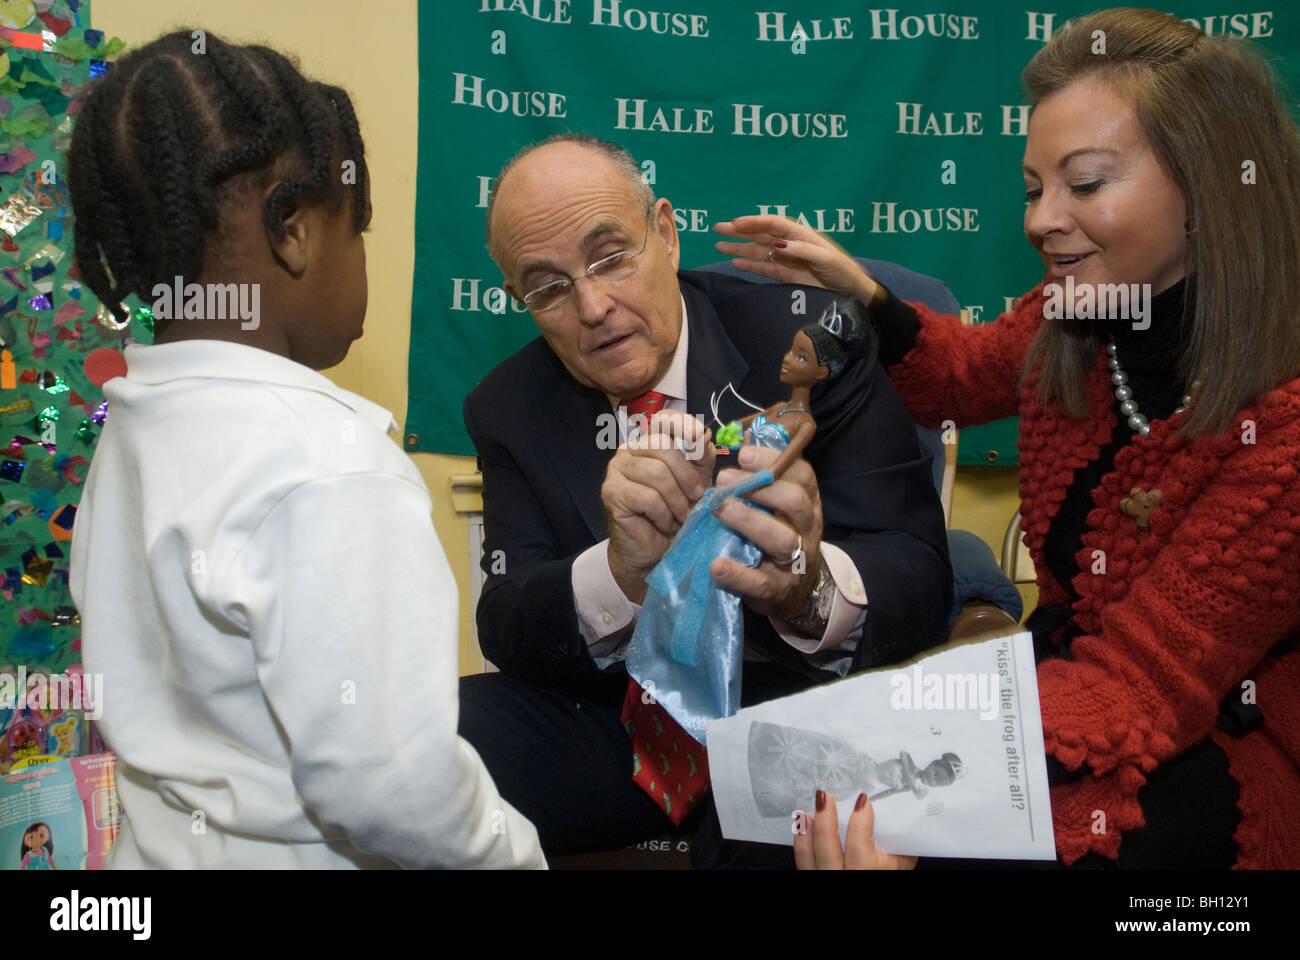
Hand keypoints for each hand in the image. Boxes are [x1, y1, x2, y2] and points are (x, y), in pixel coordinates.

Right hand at [603, 411, 714, 602]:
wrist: (654, 551)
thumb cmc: (675, 514)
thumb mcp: (696, 483)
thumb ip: (701, 458)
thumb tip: (705, 435)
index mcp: (650, 442)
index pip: (663, 420)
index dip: (682, 423)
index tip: (699, 435)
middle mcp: (629, 450)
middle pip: (663, 447)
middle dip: (687, 476)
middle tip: (696, 500)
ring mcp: (616, 470)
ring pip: (655, 472)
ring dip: (676, 499)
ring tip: (681, 517)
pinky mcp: (611, 493)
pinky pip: (646, 497)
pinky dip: (663, 514)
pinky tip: (664, 524)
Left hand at [710, 444, 820, 622]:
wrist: (794, 589)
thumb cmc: (777, 533)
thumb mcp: (777, 503)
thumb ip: (765, 474)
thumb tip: (746, 435)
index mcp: (808, 502)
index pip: (802, 475)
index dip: (774, 461)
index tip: (744, 454)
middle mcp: (807, 528)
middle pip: (795, 502)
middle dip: (760, 487)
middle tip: (723, 479)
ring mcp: (796, 560)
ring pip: (781, 539)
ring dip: (749, 521)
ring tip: (718, 508)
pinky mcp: (777, 589)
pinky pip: (761, 582)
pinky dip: (738, 574)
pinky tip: (717, 565)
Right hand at [713, 214, 877, 301]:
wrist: (852, 292)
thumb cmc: (843, 271)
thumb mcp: (827, 259)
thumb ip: (804, 250)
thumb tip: (779, 244)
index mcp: (801, 234)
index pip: (773, 224)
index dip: (754, 222)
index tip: (735, 223)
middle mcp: (790, 244)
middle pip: (761, 234)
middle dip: (739, 231)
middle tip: (717, 228)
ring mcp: (786, 259)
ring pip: (758, 250)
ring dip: (739, 247)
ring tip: (719, 245)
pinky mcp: (786, 275)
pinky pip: (763, 267)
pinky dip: (749, 264)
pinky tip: (735, 262)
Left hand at [794, 791, 917, 869]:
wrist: (867, 885)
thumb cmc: (886, 872)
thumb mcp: (901, 863)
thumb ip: (901, 842)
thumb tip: (902, 808)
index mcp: (868, 875)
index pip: (861, 857)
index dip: (860, 828)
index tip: (863, 801)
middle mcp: (844, 879)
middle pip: (828, 855)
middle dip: (825, 823)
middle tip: (825, 797)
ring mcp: (824, 878)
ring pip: (808, 859)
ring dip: (806, 831)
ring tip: (807, 809)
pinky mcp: (812, 875)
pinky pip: (802, 861)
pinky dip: (800, 841)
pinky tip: (802, 824)